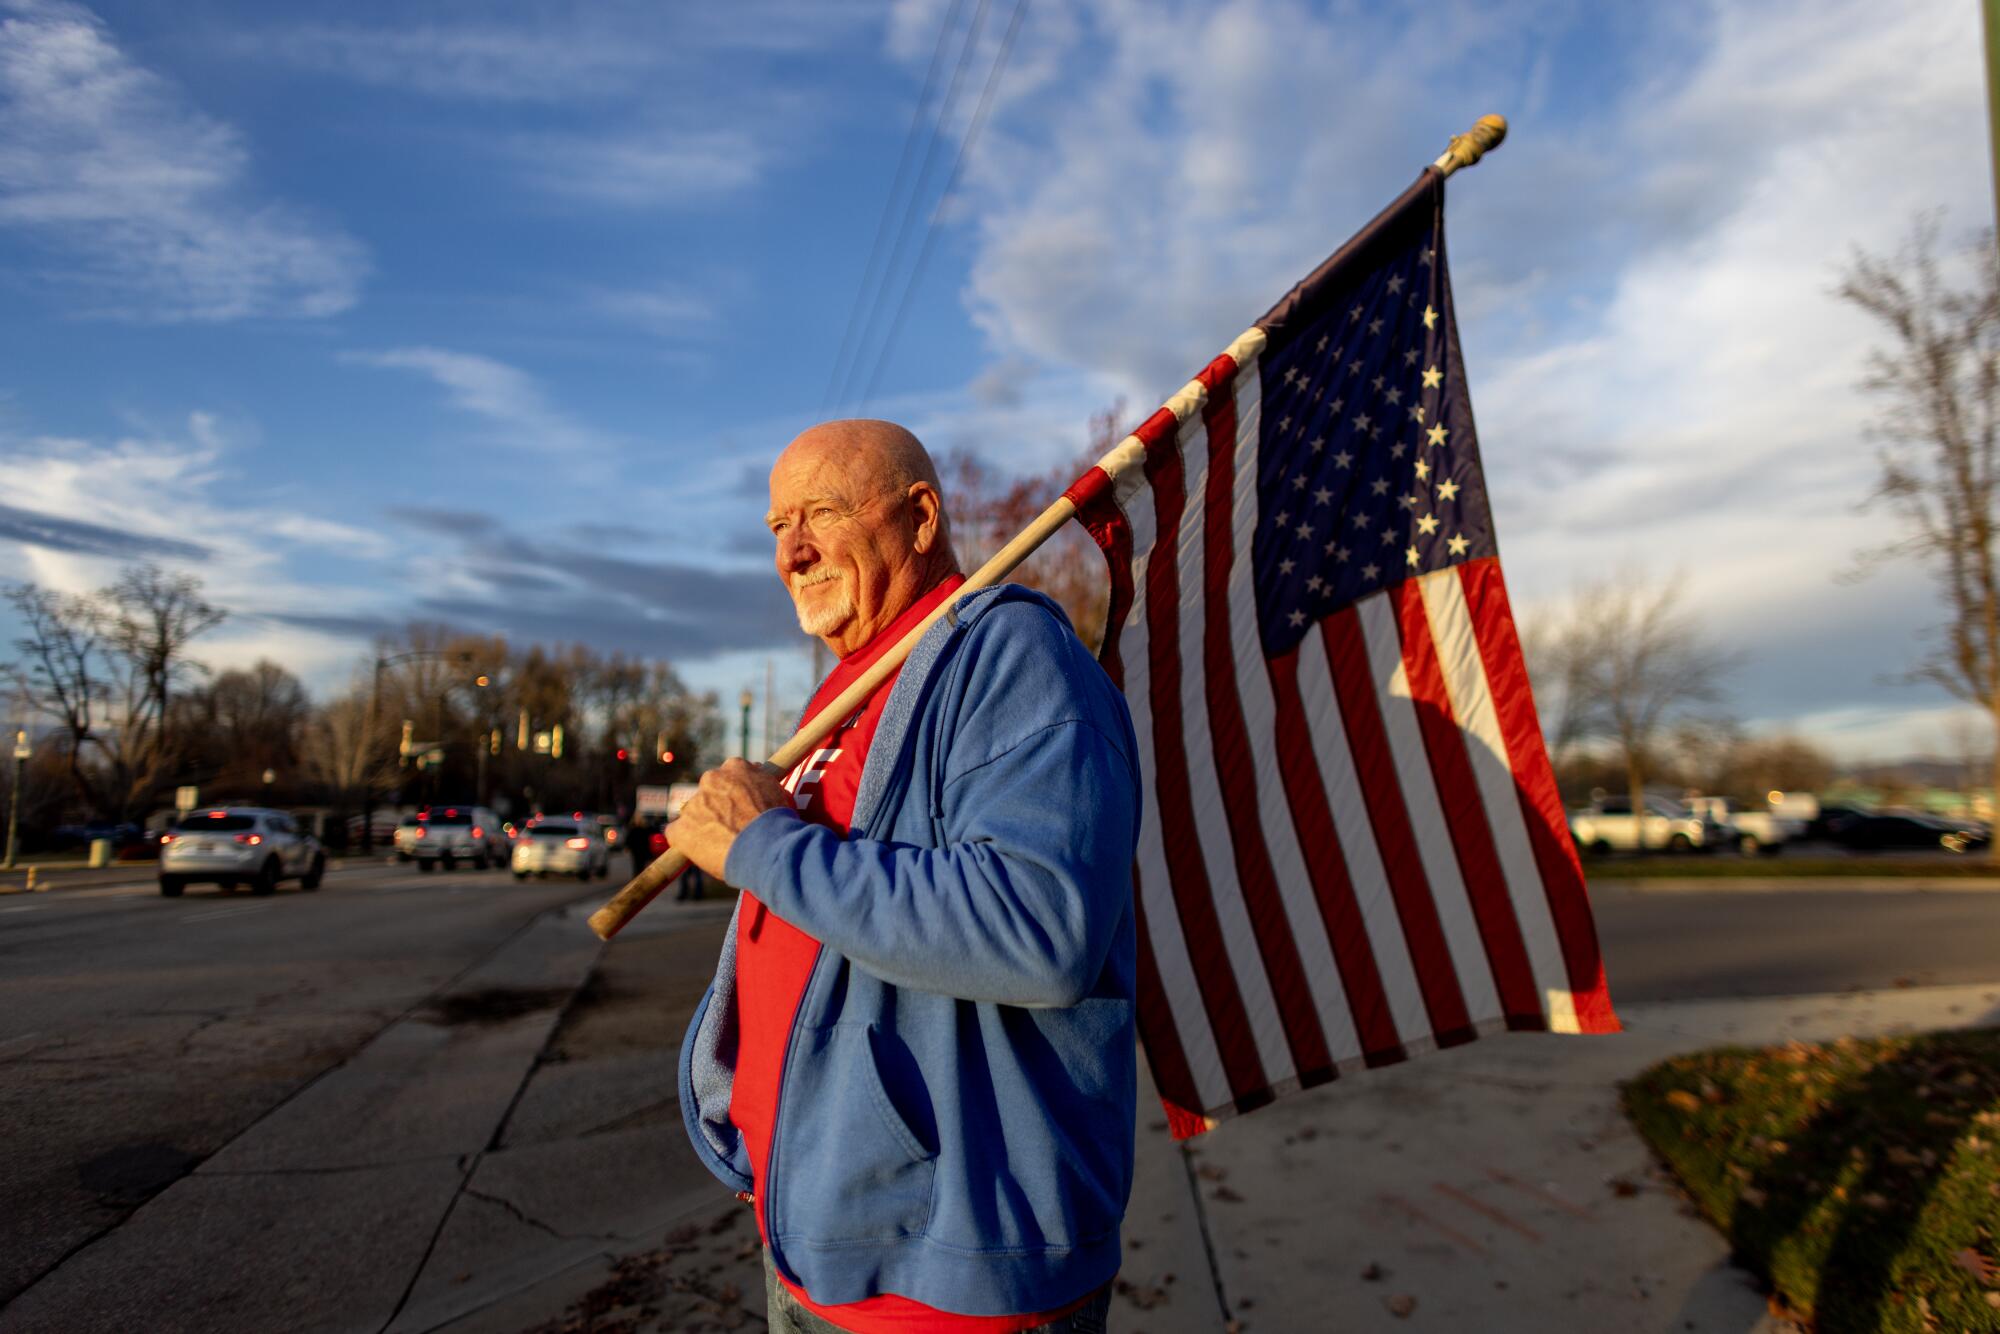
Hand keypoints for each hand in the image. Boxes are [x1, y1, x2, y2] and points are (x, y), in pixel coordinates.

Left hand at [672, 758, 793, 878]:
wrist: (767, 847)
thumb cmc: (778, 822)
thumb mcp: (777, 791)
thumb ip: (761, 784)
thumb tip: (757, 783)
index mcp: (735, 767)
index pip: (729, 776)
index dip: (734, 794)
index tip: (740, 807)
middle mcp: (711, 779)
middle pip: (708, 793)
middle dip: (716, 808)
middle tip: (731, 827)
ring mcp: (694, 804)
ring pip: (693, 814)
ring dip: (703, 825)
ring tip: (722, 844)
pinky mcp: (681, 828)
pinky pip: (676, 833)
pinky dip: (686, 842)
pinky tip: (702, 851)